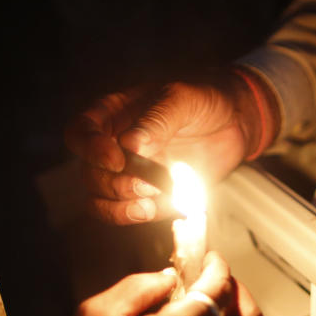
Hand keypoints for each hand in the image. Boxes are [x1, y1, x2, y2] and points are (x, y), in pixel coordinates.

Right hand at [64, 75, 263, 224]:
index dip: (90, 149)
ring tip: (150, 204)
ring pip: (101, 199)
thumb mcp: (183, 99)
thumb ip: (157, 120)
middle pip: (90, 174)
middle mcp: (113, 146)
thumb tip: (130, 144)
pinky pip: (130, 212)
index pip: (80, 133)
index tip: (116, 160)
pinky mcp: (150, 195)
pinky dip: (140, 215)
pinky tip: (160, 209)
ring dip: (121, 207)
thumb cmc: (204, 101)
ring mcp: (130, 174)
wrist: (235, 123)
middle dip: (114, 184)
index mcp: (112, 115)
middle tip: (144, 184)